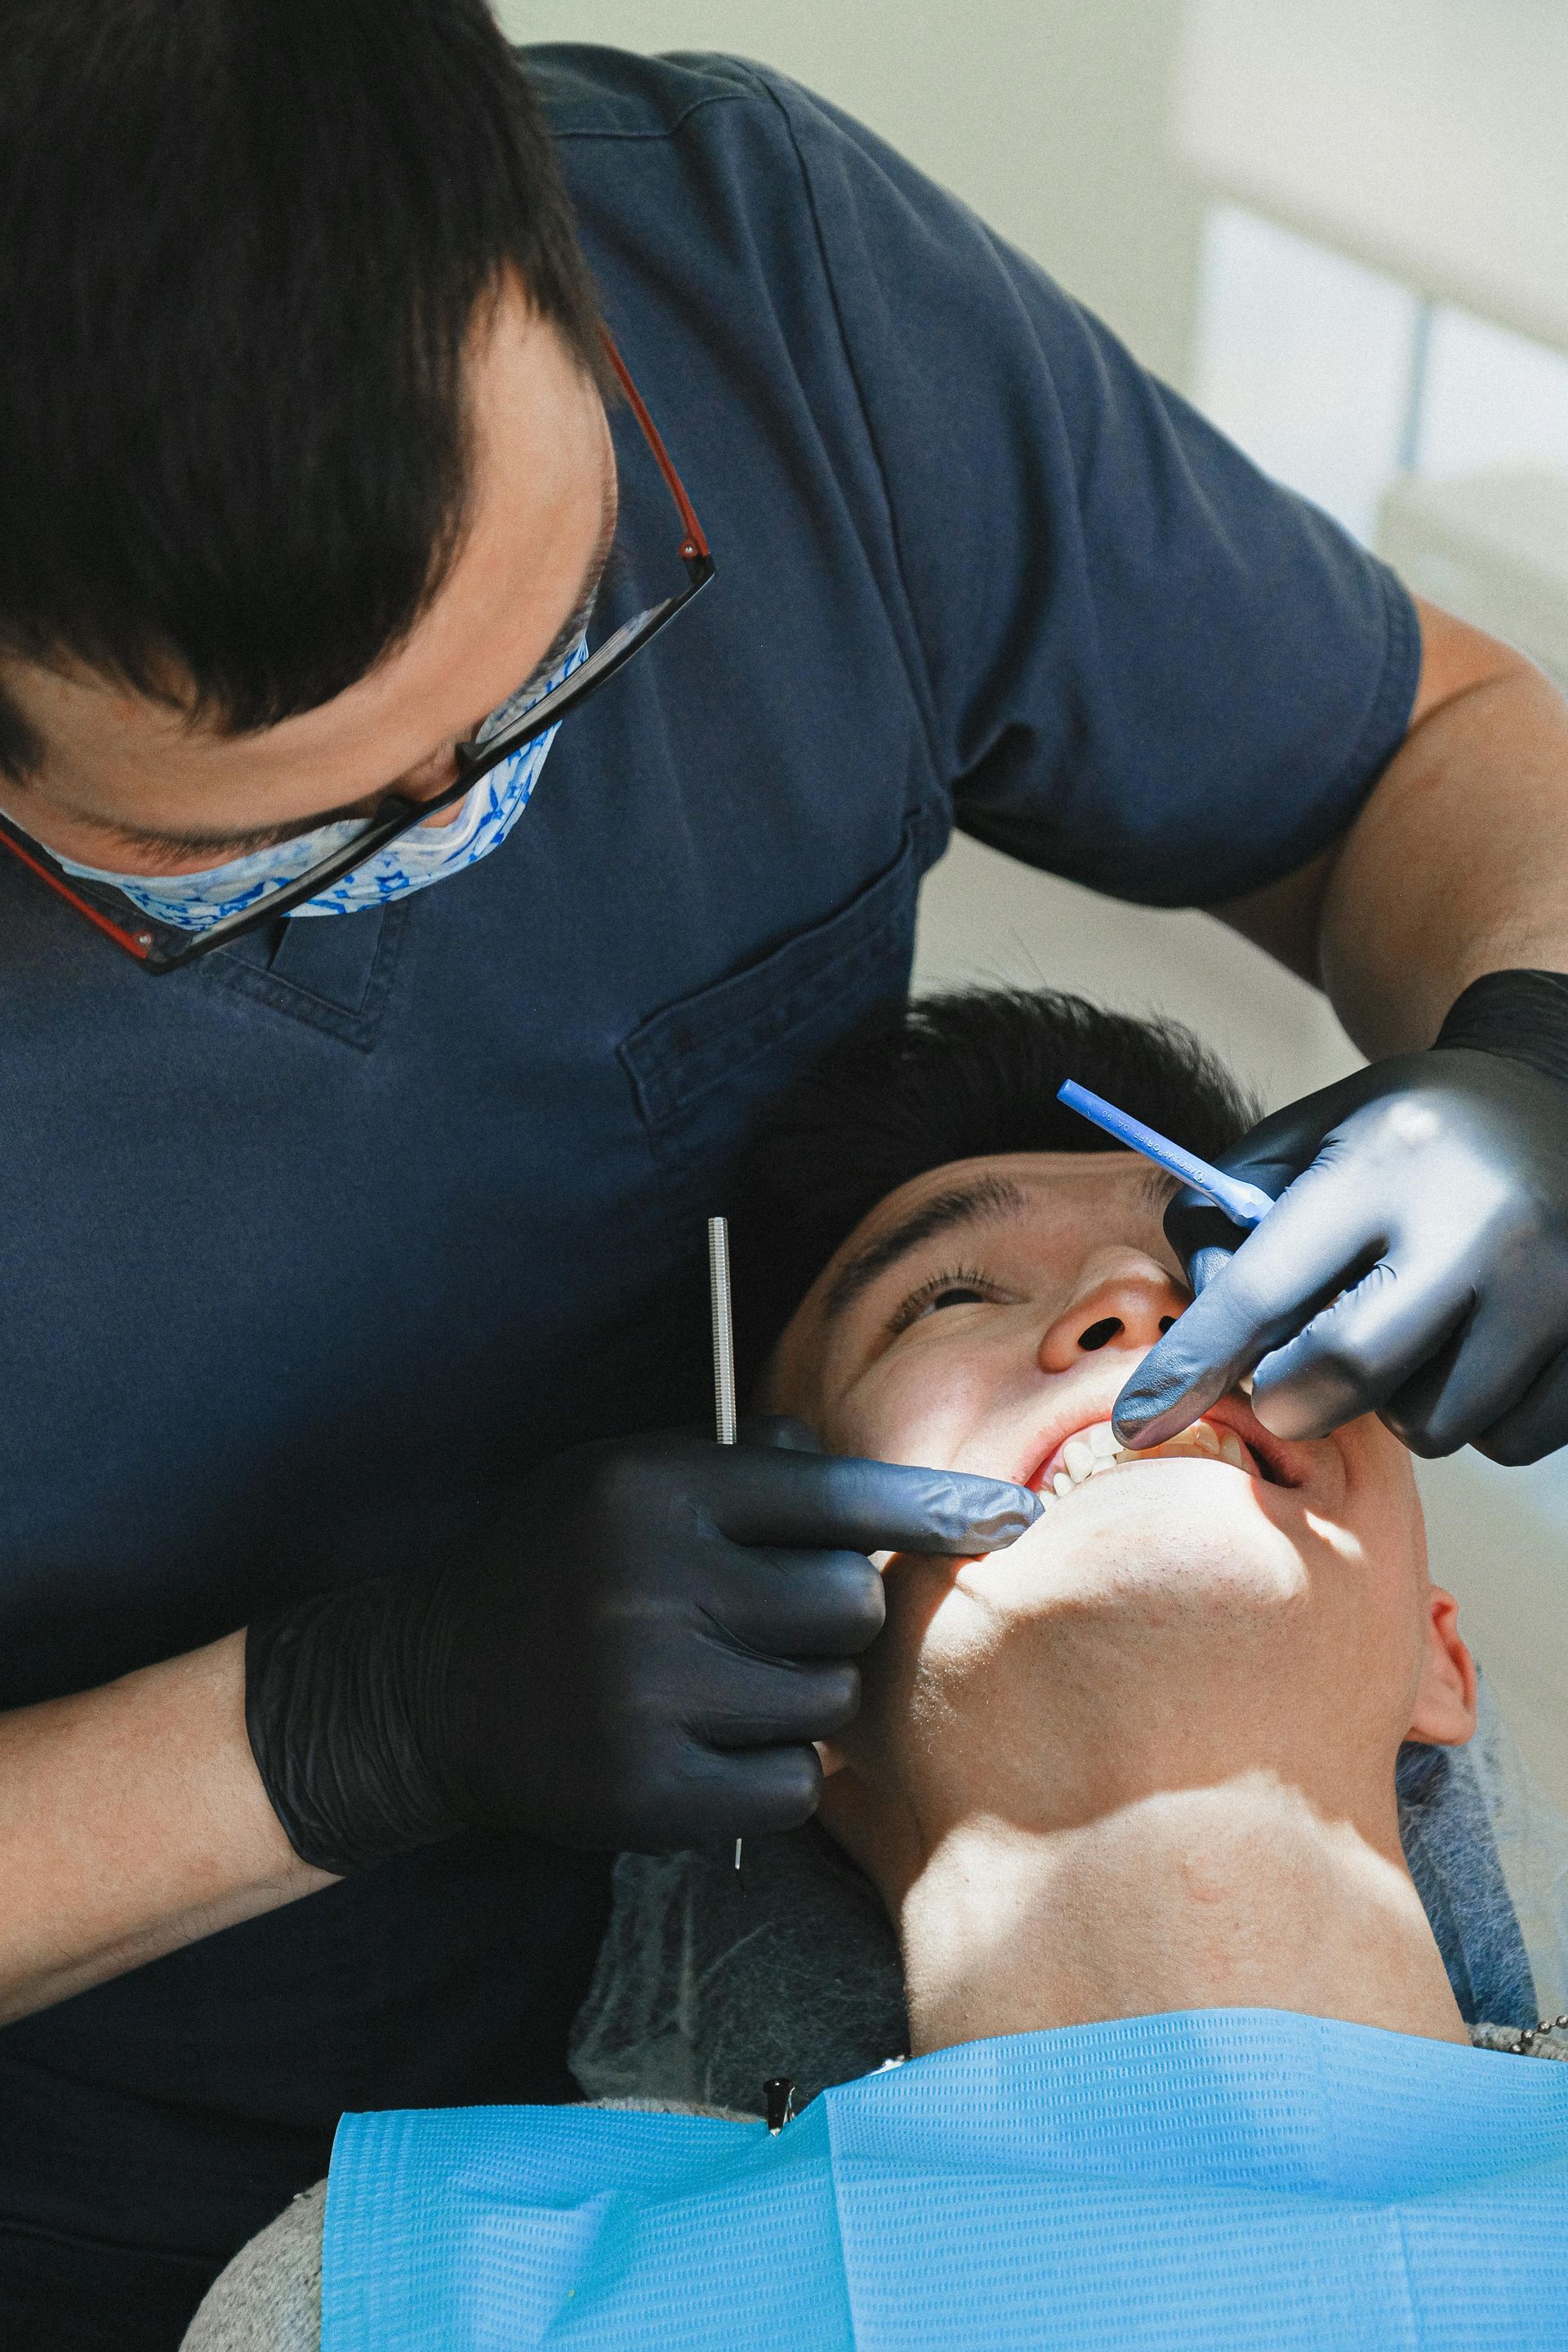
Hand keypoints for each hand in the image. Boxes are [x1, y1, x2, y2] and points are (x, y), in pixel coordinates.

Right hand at [245, 1425, 1038, 1869]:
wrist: (432, 1687)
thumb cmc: (564, 1568)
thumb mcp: (630, 1484)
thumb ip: (752, 1476)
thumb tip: (899, 1491)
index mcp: (653, 1490)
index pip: (832, 1492)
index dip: (932, 1505)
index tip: (1011, 1516)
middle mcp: (648, 1584)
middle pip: (848, 1606)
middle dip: (838, 1618)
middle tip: (780, 1623)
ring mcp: (644, 1695)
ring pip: (828, 1704)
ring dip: (808, 1700)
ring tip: (732, 1684)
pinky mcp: (644, 1792)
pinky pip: (787, 1787)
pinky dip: (772, 1774)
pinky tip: (710, 1747)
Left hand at [1114, 1030, 1567, 1462]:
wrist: (1559, 1097)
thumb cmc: (1407, 1134)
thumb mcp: (1309, 1134)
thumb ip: (1228, 1216)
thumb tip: (1192, 1336)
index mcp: (1388, 1163)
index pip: (1265, 1289)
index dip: (1193, 1364)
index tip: (1139, 1418)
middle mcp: (1480, 1222)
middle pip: (1348, 1374)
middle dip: (1291, 1398)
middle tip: (1282, 1385)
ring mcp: (1556, 1285)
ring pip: (1434, 1424)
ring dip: (1398, 1405)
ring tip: (1409, 1336)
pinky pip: (1509, 1440)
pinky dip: (1477, 1417)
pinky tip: (1475, 1354)